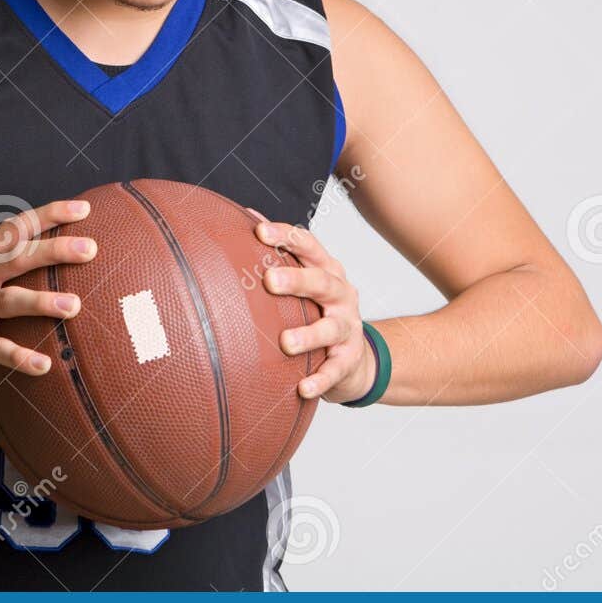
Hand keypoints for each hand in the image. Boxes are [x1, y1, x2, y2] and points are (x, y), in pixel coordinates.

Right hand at [0, 199, 97, 394]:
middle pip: (17, 258)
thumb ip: (11, 260)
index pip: (16, 227)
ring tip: (74, 305)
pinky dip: (21, 357)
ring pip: (9, 301)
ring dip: (42, 301)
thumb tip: (69, 245)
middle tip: (89, 249)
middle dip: (54, 250)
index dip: (49, 215)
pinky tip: (45, 365)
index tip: (84, 210)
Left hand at [246, 207, 376, 402]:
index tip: (259, 232)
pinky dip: (321, 379)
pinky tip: (303, 388)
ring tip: (285, 343)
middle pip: (322, 281)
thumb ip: (280, 251)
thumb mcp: (305, 279)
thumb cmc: (318, 309)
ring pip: (331, 327)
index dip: (286, 237)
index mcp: (326, 270)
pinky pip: (336, 370)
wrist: (356, 357)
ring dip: (309, 334)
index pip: (309, 246)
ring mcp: (348, 327)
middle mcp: (341, 294)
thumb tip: (245, 214)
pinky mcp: (349, 359)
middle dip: (297, 279)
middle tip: (269, 280)